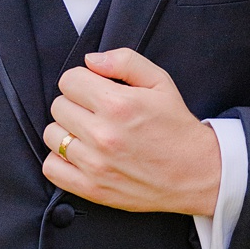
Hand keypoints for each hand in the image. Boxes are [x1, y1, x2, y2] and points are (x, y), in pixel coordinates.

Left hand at [44, 48, 221, 216]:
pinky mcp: (92, 188)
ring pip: (52, 135)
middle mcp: (103, 134)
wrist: (198, 173)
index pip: (68, 80)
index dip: (82, 82)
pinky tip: (81, 155)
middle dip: (75, 104)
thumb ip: (124, 61)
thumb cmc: (176, 127)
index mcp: (118, 104)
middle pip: (58, 106)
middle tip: (96, 113)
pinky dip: (60, 161)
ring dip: (67, 132)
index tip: (95, 90)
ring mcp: (95, 164)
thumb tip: (90, 60)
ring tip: (90, 134)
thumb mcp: (160, 82)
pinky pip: (51, 168)